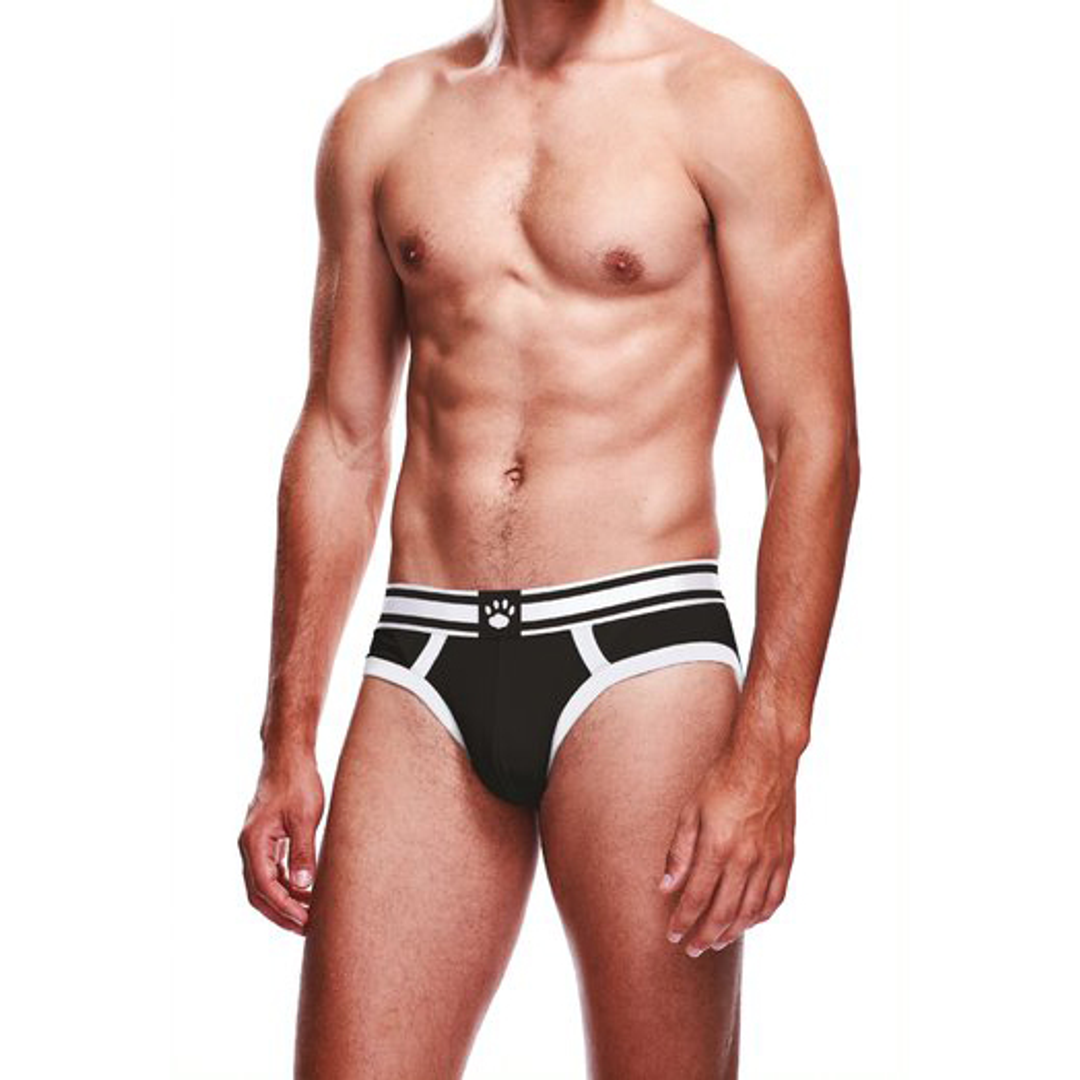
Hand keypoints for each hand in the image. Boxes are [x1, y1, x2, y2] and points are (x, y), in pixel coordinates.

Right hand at [238, 752, 324, 934]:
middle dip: (281, 913)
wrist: (288, 755)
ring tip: (310, 914)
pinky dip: (286, 884)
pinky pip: (271, 870)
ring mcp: (256, 843)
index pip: (264, 887)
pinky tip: (306, 890)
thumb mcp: (305, 817)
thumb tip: (303, 885)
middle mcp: (249, 846)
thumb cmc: (297, 781)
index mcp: (254, 842)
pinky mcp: (266, 838)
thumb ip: (303, 851)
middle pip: (258, 892)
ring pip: (264, 883)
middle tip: (307, 928)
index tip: (305, 922)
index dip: (284, 908)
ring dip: (284, 901)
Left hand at [660, 739, 795, 956]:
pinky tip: (748, 922)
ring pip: (750, 911)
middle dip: (704, 936)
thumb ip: (679, 852)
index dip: (683, 920)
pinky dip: (761, 916)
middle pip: (722, 912)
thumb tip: (666, 887)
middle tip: (691, 949)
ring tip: (716, 941)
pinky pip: (775, 898)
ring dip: (731, 931)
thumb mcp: (690, 810)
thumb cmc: (722, 780)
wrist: (765, 759)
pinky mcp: (786, 856)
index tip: (672, 934)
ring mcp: (769, 860)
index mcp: (717, 847)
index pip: (696, 898)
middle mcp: (746, 859)